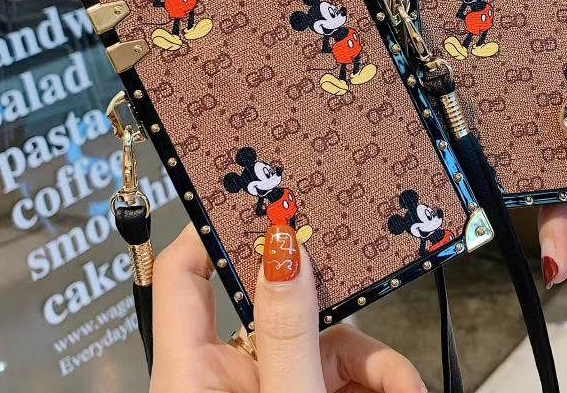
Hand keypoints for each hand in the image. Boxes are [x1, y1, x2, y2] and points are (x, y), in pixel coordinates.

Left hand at [150, 224, 426, 392]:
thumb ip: (285, 329)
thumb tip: (282, 240)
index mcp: (193, 372)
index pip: (185, 276)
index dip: (215, 226)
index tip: (270, 192)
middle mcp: (233, 374)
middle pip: (282, 303)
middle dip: (339, 307)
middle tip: (375, 282)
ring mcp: (276, 388)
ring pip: (330, 343)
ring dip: (378, 365)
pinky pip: (349, 379)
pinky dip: (382, 387)